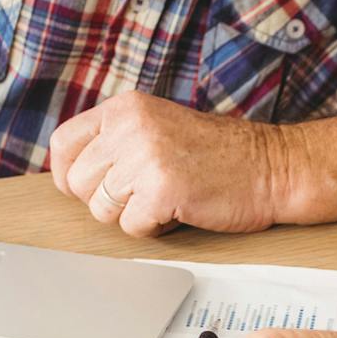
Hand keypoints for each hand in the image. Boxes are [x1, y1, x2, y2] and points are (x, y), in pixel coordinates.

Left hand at [48, 92, 304, 236]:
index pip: (63, 144)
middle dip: (105, 201)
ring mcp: (144, 157)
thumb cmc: (220, 155)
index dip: (70, 175)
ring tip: (164, 200)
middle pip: (79, 183)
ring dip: (131, 215)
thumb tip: (72, 175)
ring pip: (101, 209)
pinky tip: (178, 211)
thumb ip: (117, 141)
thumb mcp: (158, 128)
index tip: (90, 188)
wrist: (273, 167)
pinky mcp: (161, 189)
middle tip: (142, 196)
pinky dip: (153, 229)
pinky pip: (131, 227)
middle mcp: (130, 126)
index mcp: (125, 107)